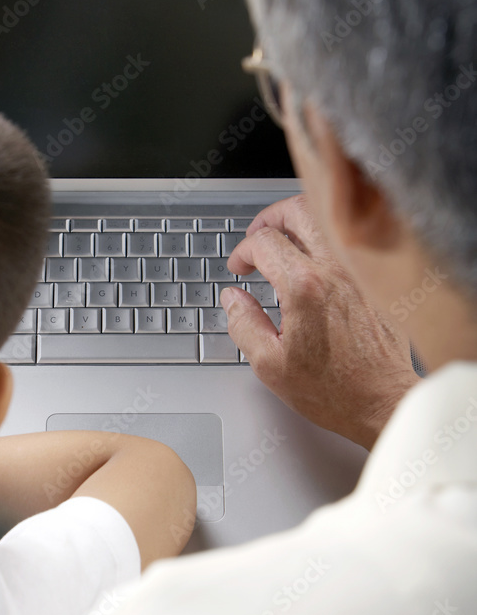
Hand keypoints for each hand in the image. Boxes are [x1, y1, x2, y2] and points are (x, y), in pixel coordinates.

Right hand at [221, 194, 419, 449]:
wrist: (382, 402)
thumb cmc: (333, 390)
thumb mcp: (269, 364)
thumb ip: (243, 323)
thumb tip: (233, 299)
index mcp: (304, 287)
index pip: (263, 242)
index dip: (242, 251)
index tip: (239, 268)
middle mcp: (335, 270)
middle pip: (298, 212)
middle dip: (270, 218)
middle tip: (257, 236)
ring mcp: (359, 273)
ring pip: (328, 222)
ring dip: (299, 224)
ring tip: (284, 241)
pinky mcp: (375, 282)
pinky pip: (348, 245)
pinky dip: (324, 243)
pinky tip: (314, 264)